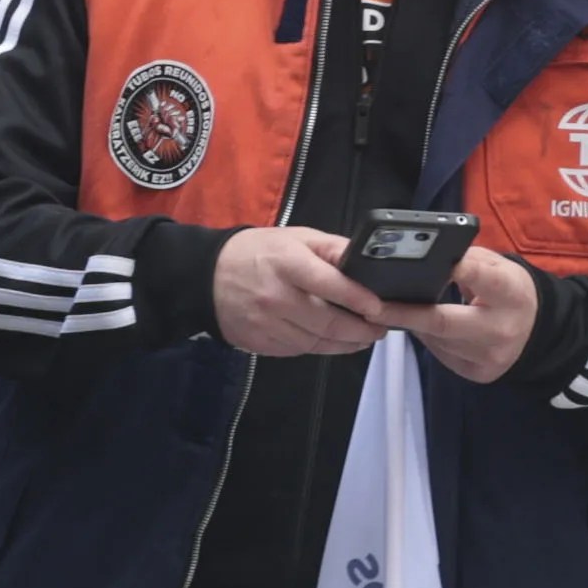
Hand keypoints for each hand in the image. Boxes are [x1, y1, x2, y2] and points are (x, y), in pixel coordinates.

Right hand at [213, 229, 391, 357]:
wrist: (206, 277)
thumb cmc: (259, 252)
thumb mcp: (297, 238)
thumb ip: (332, 248)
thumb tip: (366, 260)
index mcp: (288, 264)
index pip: (331, 285)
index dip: (359, 299)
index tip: (381, 308)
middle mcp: (276, 297)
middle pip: (328, 322)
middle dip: (361, 329)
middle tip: (380, 329)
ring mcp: (266, 324)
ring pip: (316, 342)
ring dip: (345, 343)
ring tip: (364, 338)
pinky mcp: (259, 343)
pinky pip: (298, 350)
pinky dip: (320, 347)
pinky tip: (333, 341)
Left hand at [391, 243, 541, 387]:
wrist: (537, 332)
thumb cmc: (510, 291)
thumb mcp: (499, 268)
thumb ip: (468, 261)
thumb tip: (426, 260)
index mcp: (511, 293)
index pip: (487, 280)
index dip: (464, 270)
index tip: (437, 263)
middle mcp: (501, 328)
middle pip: (445, 322)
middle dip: (407, 314)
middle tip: (373, 307)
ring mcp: (488, 356)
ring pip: (437, 340)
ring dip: (413, 324)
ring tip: (392, 310)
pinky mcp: (477, 374)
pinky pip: (441, 354)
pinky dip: (427, 338)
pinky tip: (420, 326)